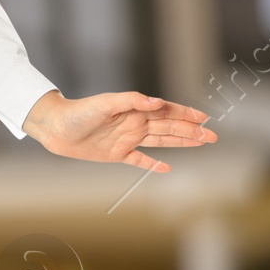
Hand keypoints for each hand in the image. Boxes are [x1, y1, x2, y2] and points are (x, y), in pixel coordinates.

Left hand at [22, 88, 214, 172]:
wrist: (55, 128)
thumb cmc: (78, 112)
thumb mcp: (105, 103)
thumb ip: (132, 101)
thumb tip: (157, 101)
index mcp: (134, 110)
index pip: (166, 112)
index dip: (185, 114)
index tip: (204, 118)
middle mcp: (134, 124)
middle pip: (169, 128)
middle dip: (191, 131)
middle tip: (213, 136)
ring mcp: (127, 139)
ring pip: (161, 142)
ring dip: (181, 143)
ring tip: (200, 144)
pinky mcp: (117, 154)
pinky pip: (139, 160)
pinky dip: (153, 164)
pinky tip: (167, 168)